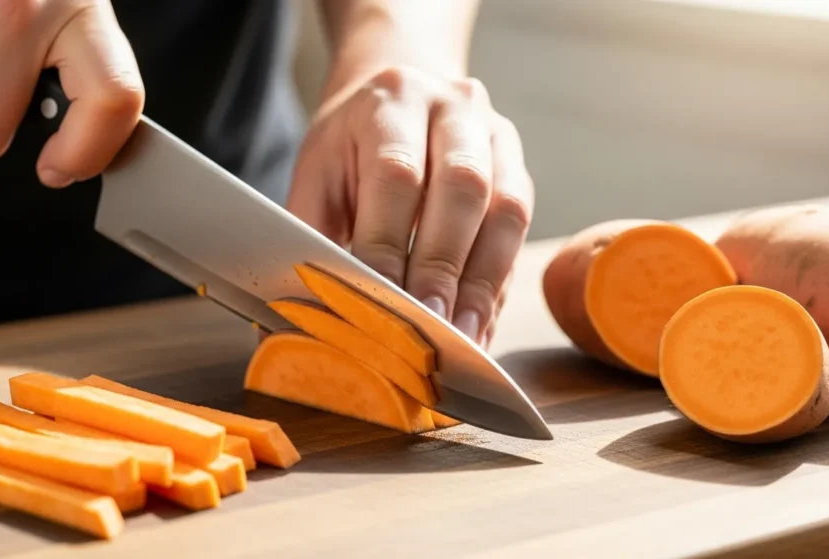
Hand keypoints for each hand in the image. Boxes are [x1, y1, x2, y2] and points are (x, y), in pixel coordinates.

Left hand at [287, 66, 534, 348]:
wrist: (397, 96)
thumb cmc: (349, 148)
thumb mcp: (318, 176)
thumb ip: (314, 237)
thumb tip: (308, 318)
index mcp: (391, 100)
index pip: (396, 175)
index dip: (389, 245)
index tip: (380, 304)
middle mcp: (454, 107)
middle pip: (462, 187)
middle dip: (442, 266)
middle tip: (428, 325)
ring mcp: (496, 134)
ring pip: (504, 209)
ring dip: (481, 283)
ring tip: (460, 337)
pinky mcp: (520, 168)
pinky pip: (519, 231)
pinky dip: (497, 285)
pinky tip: (478, 325)